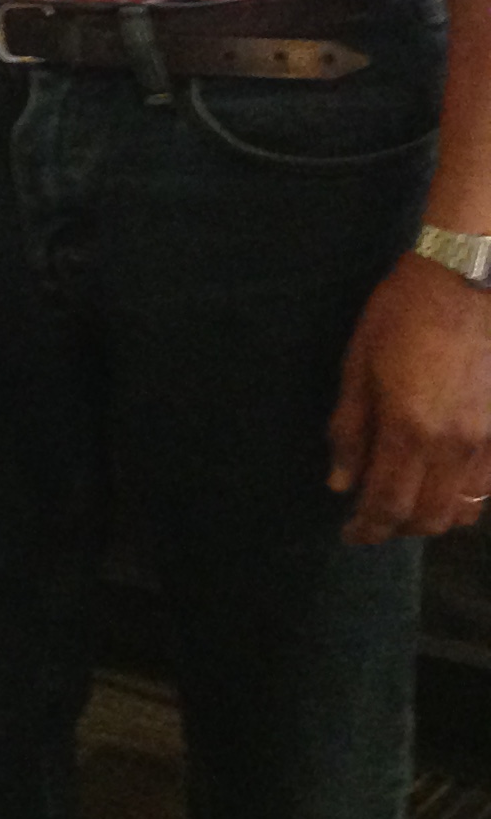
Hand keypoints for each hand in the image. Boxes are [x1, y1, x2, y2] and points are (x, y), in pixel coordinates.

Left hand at [327, 253, 490, 542]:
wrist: (467, 283)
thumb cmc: (400, 316)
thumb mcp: (357, 366)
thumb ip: (350, 429)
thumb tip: (341, 482)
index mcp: (409, 429)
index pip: (387, 502)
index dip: (368, 527)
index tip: (352, 535)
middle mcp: (453, 446)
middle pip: (428, 517)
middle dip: (397, 529)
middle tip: (374, 523)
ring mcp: (487, 442)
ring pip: (463, 510)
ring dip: (432, 519)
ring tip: (406, 508)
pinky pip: (487, 488)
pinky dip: (464, 501)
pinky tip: (443, 488)